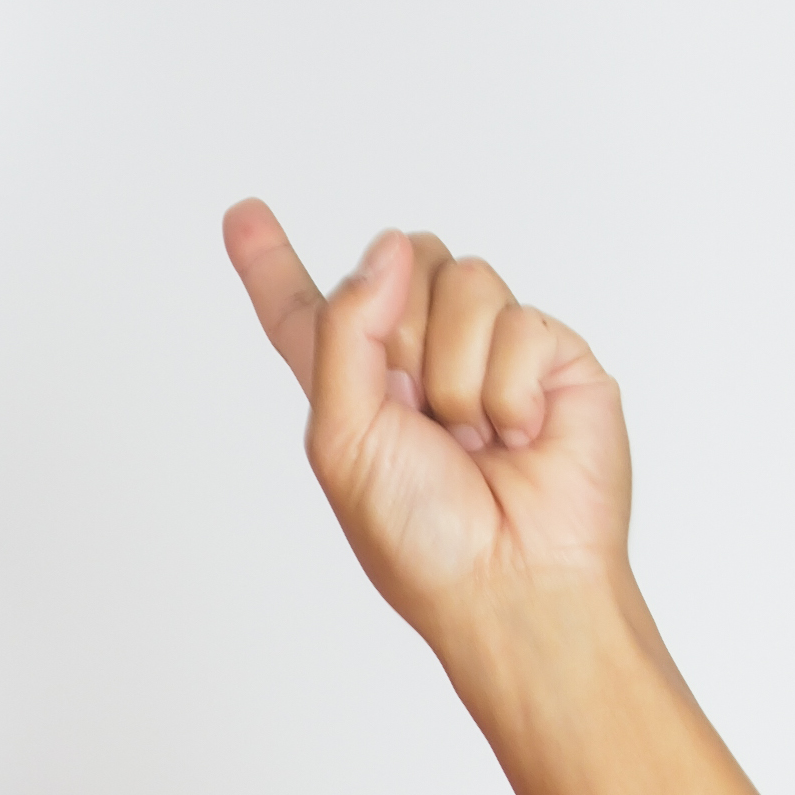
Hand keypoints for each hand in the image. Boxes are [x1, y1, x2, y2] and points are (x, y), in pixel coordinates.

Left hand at [222, 203, 632, 648]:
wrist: (513, 579)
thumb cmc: (422, 536)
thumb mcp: (342, 438)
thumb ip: (344, 331)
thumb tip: (390, 246)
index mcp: (353, 384)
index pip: (306, 309)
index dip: (271, 262)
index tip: (242, 215)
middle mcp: (420, 358)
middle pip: (398, 261)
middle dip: (403, 331)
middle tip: (422, 414)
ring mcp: (491, 349)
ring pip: (463, 277)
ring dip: (457, 369)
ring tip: (474, 435)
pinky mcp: (552, 355)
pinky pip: (520, 318)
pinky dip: (510, 387)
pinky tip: (522, 433)